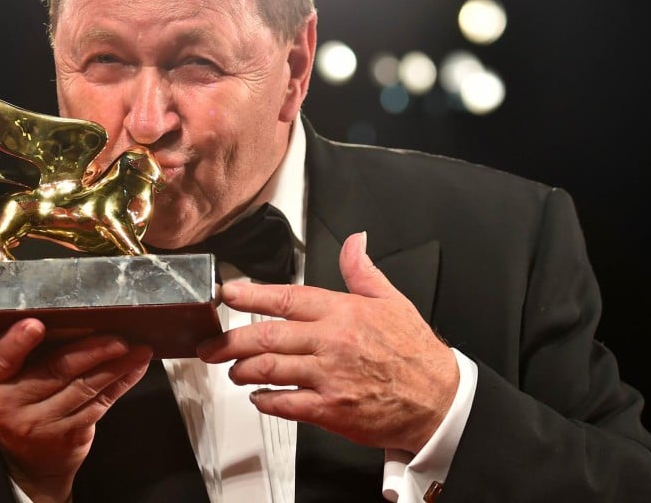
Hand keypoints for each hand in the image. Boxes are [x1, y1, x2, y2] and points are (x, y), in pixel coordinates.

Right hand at [0, 319, 152, 501]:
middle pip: (54, 371)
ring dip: (115, 366)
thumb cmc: (18, 396)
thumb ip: (27, 349)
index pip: (0, 359)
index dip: (16, 342)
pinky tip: (136, 366)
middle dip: (91, 351)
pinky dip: (121, 382)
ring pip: (83, 388)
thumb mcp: (5, 375)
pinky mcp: (68, 435)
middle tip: (117, 338)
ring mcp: (40, 423)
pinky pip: (100, 404)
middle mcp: (9, 404)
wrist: (25, 458)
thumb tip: (76, 312)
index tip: (35, 325)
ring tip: (138, 348)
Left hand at [197, 231, 457, 454]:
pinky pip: (286, 404)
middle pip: (267, 335)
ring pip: (270, 369)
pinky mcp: (330, 410)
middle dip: (230, 340)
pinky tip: (258, 397)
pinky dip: (265, 401)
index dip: (250, 294)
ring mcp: (329, 377)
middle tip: (211, 344)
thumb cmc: (415, 353)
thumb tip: (354, 242)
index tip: (227, 293)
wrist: (439, 400)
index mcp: (342, 312)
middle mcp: (331, 342)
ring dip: (243, 370)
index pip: (286, 297)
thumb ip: (362, 271)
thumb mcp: (392, 300)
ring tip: (233, 370)